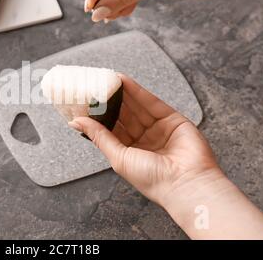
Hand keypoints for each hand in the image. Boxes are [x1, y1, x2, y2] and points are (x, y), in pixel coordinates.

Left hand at [69, 74, 262, 238]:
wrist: (187, 182)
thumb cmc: (153, 179)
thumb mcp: (118, 157)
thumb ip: (99, 136)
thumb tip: (76, 122)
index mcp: (128, 152)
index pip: (110, 129)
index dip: (97, 115)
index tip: (84, 102)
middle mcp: (142, 140)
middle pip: (122, 115)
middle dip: (108, 101)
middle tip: (93, 86)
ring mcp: (156, 128)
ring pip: (135, 106)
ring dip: (120, 93)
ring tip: (104, 79)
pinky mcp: (171, 118)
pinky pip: (150, 101)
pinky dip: (136, 90)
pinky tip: (122, 80)